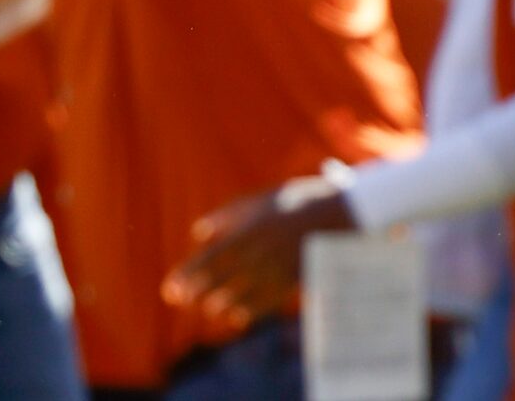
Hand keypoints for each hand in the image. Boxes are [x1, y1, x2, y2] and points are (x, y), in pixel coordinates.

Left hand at [166, 176, 359, 328]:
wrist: (344, 212)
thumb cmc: (298, 202)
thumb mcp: (260, 200)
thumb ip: (226, 216)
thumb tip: (198, 232)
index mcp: (248, 233)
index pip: (208, 262)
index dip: (186, 278)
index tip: (170, 289)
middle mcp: (258, 256)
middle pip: (218, 282)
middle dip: (196, 293)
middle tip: (181, 300)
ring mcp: (275, 272)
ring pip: (238, 298)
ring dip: (219, 304)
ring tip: (209, 306)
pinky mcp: (290, 283)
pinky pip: (263, 304)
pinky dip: (246, 312)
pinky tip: (235, 315)